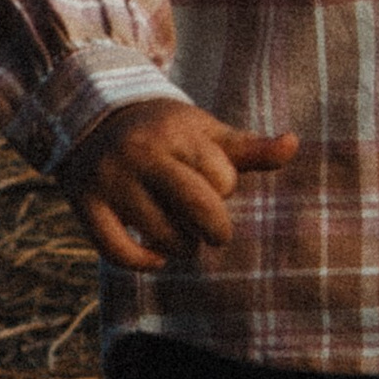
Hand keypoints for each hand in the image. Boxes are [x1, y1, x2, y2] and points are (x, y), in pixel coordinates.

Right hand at [59, 102, 298, 272]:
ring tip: (182, 238)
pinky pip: (118, 251)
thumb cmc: (165, 131)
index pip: (222, 178)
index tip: (214, 184)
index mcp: (176, 133)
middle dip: (217, 230)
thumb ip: (249, 148)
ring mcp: (111, 180)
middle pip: (198, 208)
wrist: (91, 116)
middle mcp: (141, 154)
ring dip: (182, 248)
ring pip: (163, 235)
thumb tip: (293, 145)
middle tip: (215, 233)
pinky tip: (156, 255)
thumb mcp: (204, 132)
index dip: (225, 188)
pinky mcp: (85, 204)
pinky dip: (143, 262)